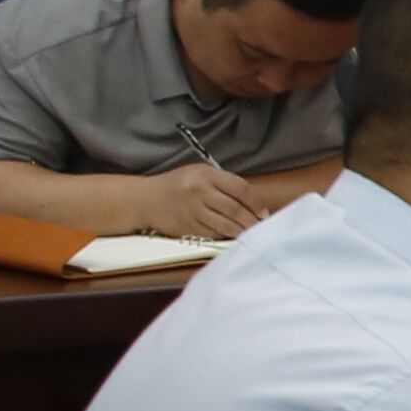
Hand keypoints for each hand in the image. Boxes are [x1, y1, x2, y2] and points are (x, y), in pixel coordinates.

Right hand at [137, 154, 262, 238]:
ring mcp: (192, 211)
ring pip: (226, 225)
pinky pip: (213, 234)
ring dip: (242, 231)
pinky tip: (232, 236)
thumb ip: (225, 184)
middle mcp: (199, 192)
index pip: (241, 189)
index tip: (264, 212)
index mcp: (205, 175)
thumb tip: (255, 203)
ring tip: (251, 233)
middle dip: (253, 221)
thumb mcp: (201, 174)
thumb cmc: (179, 185)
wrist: (145, 199)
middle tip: (262, 226)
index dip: (257, 203)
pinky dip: (226, 236)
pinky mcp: (186, 228)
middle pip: (236, 210)